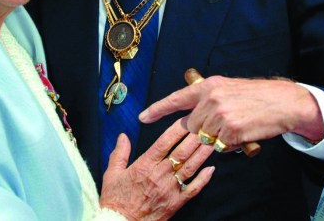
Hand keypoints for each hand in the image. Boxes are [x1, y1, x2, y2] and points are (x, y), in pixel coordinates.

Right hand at [100, 119, 214, 219]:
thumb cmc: (116, 200)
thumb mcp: (112, 174)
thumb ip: (119, 153)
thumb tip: (123, 136)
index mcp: (145, 165)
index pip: (164, 142)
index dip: (177, 129)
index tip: (186, 119)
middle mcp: (159, 175)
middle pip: (181, 152)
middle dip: (194, 137)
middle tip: (204, 125)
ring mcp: (170, 189)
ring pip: (190, 167)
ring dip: (202, 154)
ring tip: (211, 141)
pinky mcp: (176, 203)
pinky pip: (193, 189)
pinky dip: (203, 179)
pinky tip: (212, 169)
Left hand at [139, 76, 323, 147]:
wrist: (281, 102)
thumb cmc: (256, 96)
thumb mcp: (228, 88)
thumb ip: (209, 98)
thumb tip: (193, 114)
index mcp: (208, 86)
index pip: (176, 99)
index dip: (157, 109)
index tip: (142, 117)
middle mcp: (210, 98)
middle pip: (192, 126)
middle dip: (202, 131)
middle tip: (223, 126)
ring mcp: (219, 115)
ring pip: (206, 138)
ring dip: (217, 139)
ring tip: (236, 127)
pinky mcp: (230, 130)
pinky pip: (221, 147)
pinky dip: (229, 145)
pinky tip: (242, 134)